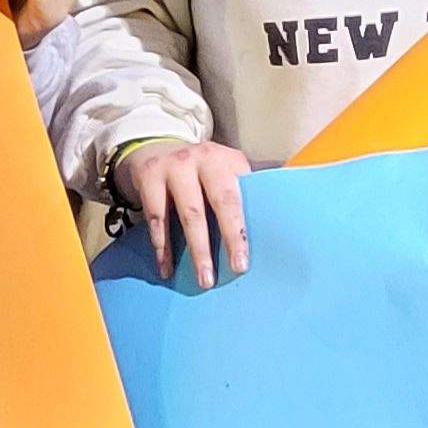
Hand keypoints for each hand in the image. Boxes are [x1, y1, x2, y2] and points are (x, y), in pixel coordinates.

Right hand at [115, 140, 258, 288]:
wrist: (155, 148)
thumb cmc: (200, 171)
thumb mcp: (224, 169)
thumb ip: (245, 188)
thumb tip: (278, 215)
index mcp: (228, 160)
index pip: (240, 197)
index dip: (243, 230)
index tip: (245, 260)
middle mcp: (203, 159)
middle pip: (221, 202)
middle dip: (229, 237)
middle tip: (236, 269)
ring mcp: (175, 167)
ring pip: (188, 214)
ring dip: (197, 249)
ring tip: (204, 279)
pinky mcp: (149, 176)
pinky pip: (156, 218)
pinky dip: (161, 247)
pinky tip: (166, 268)